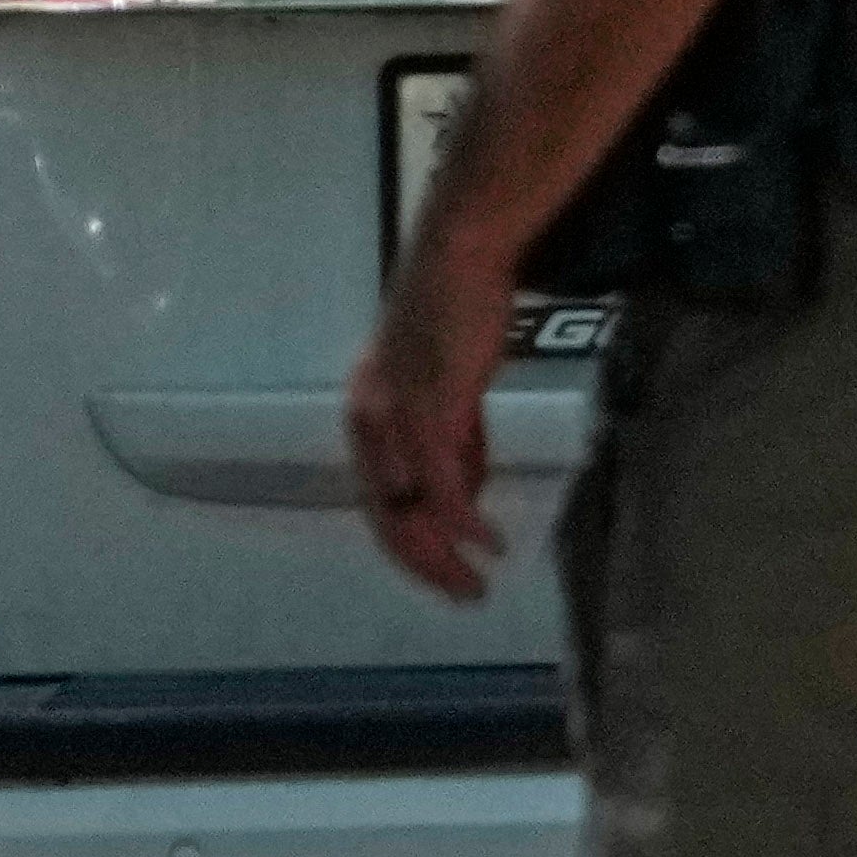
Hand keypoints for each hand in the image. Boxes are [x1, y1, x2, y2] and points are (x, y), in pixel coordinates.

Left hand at [344, 226, 518, 601]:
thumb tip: (466, 499)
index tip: (449, 577)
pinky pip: (442, 484)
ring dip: (443, 556)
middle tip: (465, 597)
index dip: (413, 549)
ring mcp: (397, 421)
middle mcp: (370, 426)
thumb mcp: (450, 390)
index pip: (382, 502)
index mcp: (368, 420)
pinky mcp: (429, 411)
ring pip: (411, 510)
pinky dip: (463, 522)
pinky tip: (488, 542)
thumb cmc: (457, 313)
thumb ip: (457, 445)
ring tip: (475, 585)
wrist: (459, 259)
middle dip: (426, 566)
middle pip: (389, 518)